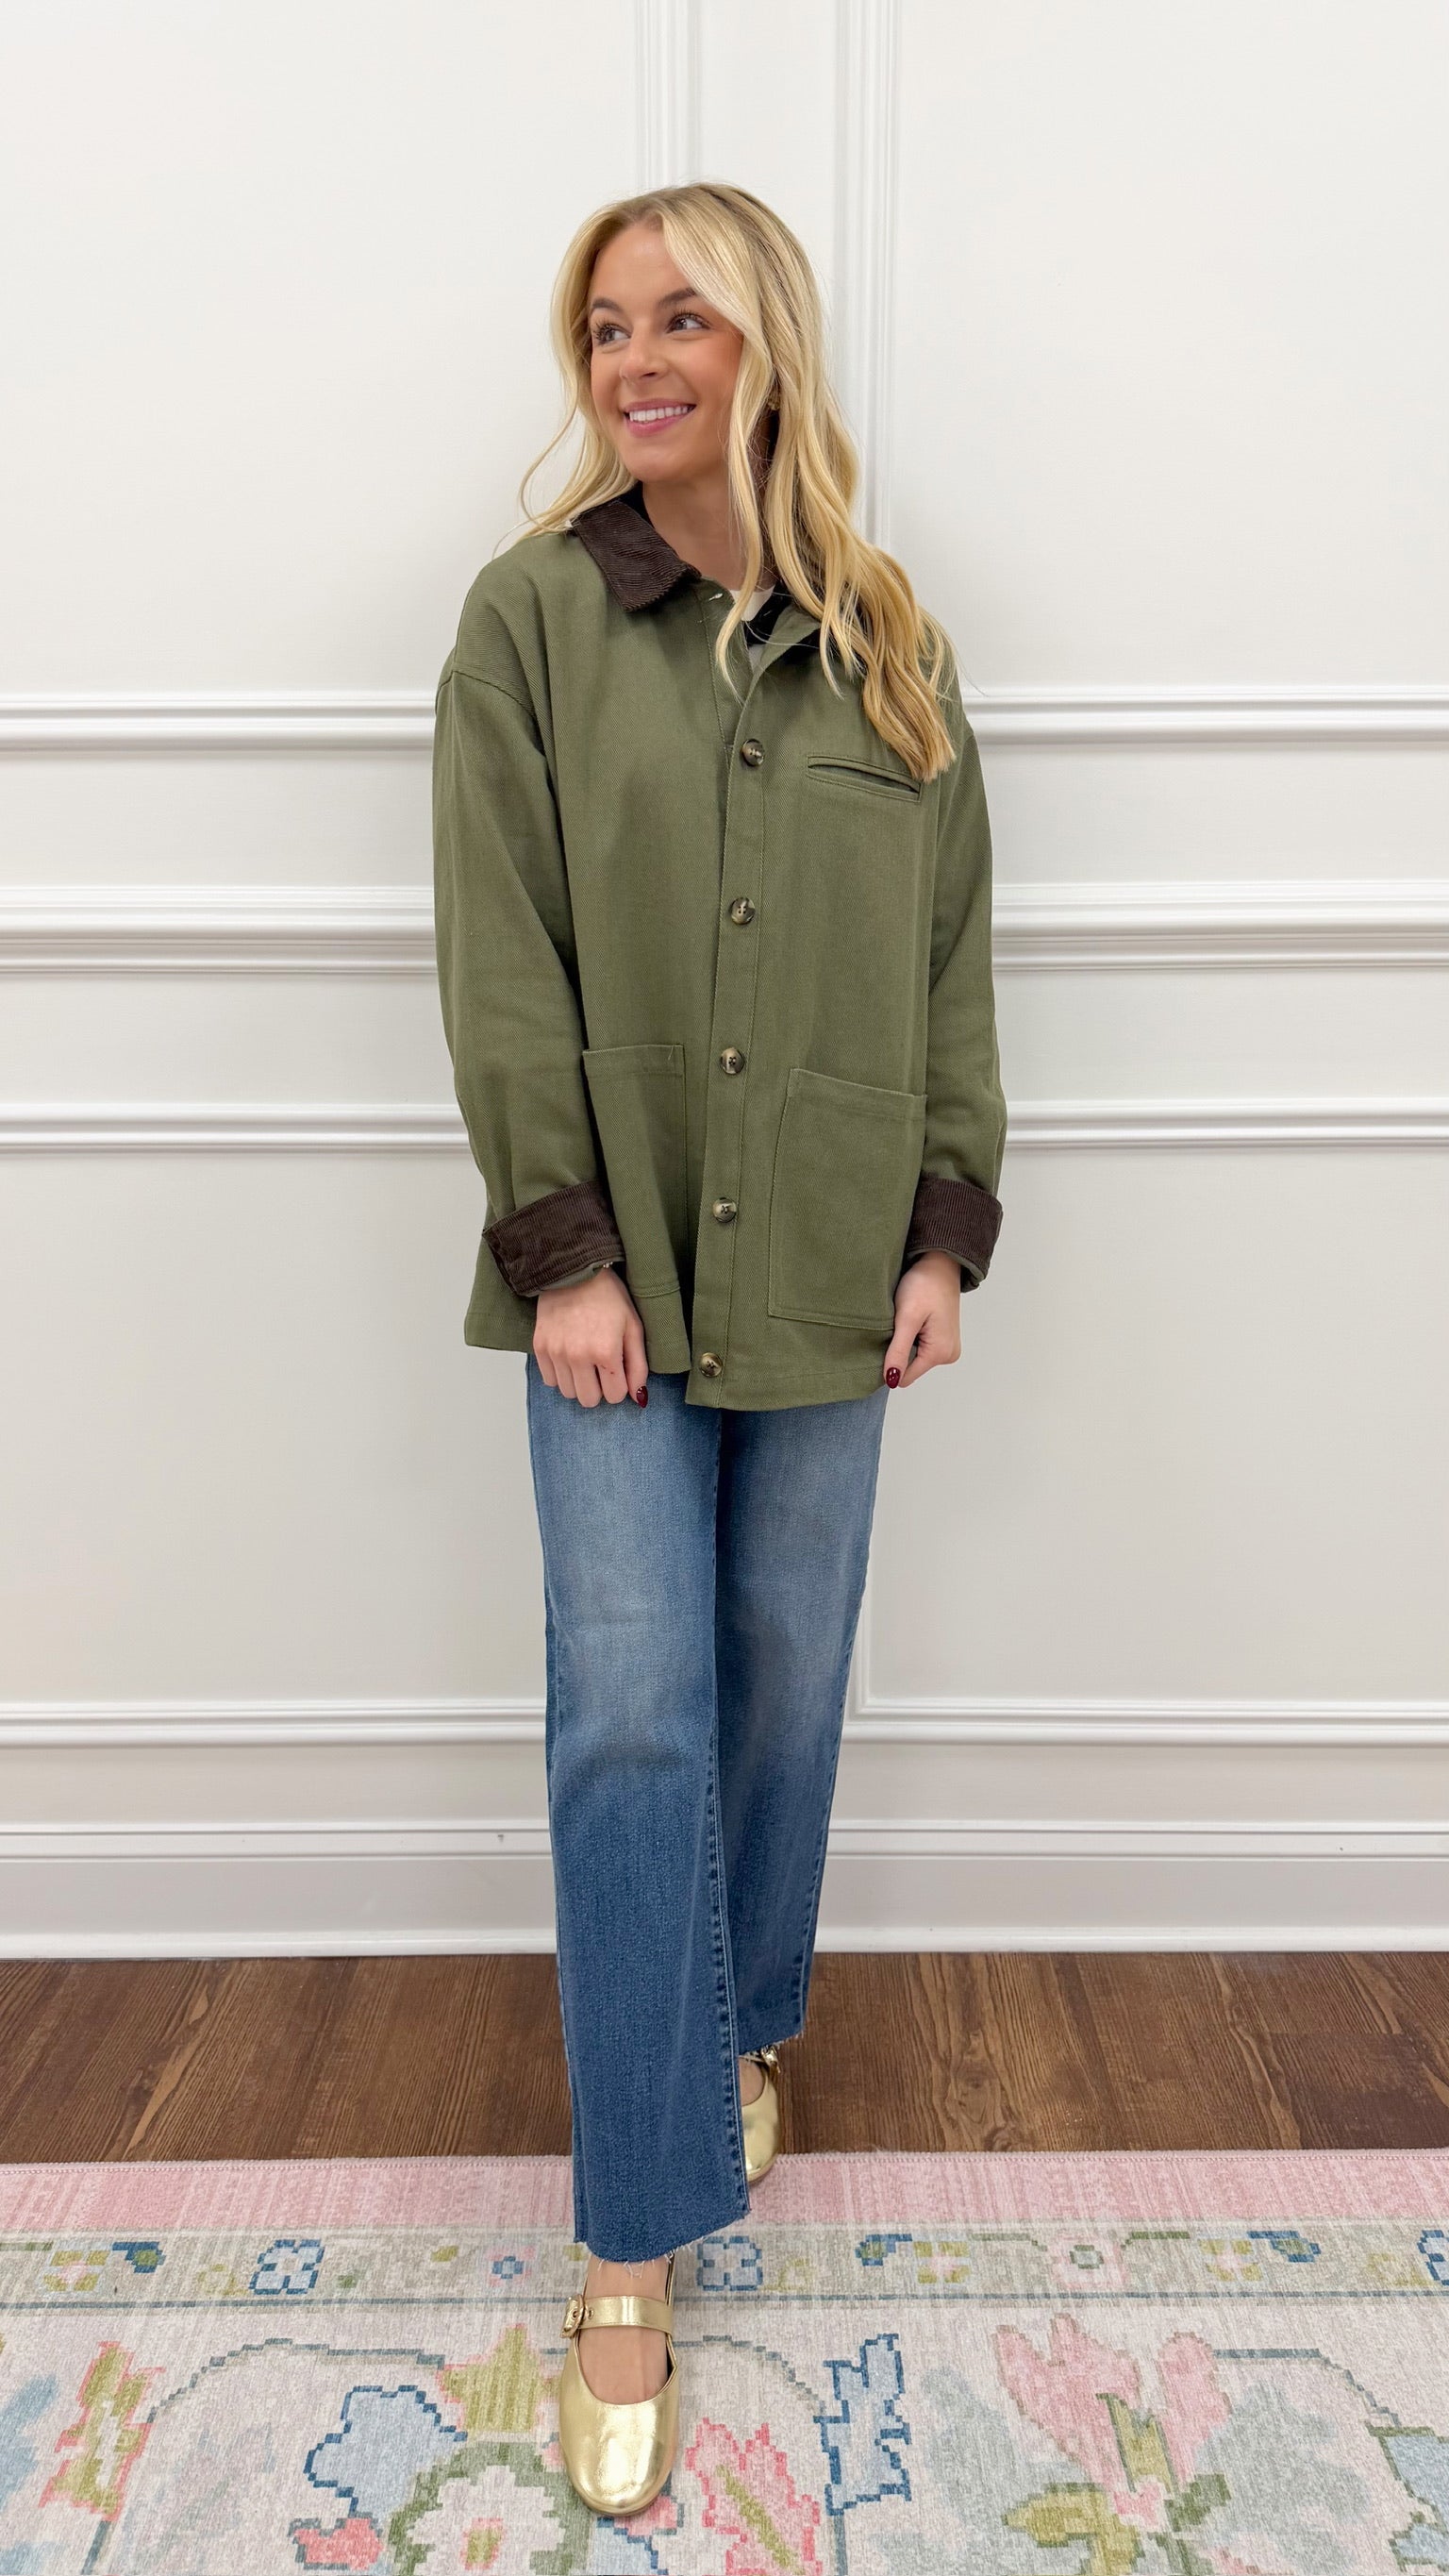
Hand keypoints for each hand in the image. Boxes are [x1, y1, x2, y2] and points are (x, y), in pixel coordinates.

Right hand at [534, 1268, 648, 1406]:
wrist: (574, 1271)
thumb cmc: (608, 1297)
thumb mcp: (633, 1327)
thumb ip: (638, 1366)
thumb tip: (638, 1397)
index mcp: (606, 1352)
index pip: (615, 1396)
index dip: (620, 1384)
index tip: (618, 1368)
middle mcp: (577, 1356)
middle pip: (589, 1400)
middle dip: (599, 1388)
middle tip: (601, 1367)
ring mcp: (556, 1352)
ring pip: (568, 1393)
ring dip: (579, 1382)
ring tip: (584, 1360)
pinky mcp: (540, 1347)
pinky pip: (550, 1380)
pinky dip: (560, 1374)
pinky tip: (568, 1356)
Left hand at [882, 1249, 961, 1389]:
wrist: (940, 1264)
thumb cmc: (924, 1285)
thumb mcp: (907, 1318)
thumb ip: (899, 1351)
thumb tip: (891, 1380)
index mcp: (941, 1353)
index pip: (904, 1377)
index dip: (889, 1361)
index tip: (888, 1337)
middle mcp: (948, 1355)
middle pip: (909, 1369)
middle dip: (898, 1350)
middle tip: (899, 1324)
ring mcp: (947, 1348)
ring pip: (913, 1359)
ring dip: (904, 1342)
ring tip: (907, 1319)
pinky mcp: (943, 1340)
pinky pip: (920, 1349)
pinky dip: (911, 1337)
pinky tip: (913, 1320)